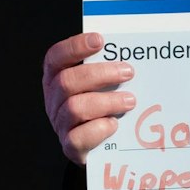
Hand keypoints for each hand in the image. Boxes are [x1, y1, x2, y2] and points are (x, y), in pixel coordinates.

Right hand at [42, 32, 135, 163]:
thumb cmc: (104, 109)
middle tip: (128, 72)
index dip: (74, 47)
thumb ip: (109, 71)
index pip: (55, 58)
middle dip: (100, 74)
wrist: (101, 148)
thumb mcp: (103, 86)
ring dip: (106, 101)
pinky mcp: (71, 146)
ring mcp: (60, 123)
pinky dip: (100, 129)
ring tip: (130, 101)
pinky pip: (79, 137)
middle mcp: (54, 100)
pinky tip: (115, 124)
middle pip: (67, 81)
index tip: (100, 40)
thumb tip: (136, 55)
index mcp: (57, 79)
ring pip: (75, 108)